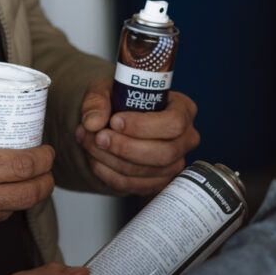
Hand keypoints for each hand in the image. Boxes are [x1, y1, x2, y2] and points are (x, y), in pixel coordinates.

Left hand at [75, 81, 200, 195]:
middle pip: (165, 153)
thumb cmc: (121, 100)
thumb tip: (92, 122)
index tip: (115, 121)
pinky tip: (95, 158)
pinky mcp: (158, 182)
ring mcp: (174, 164)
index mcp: (183, 110)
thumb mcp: (106, 89)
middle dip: (126, 147)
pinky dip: (108, 173)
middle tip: (99, 137)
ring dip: (112, 160)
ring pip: (147, 172)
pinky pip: (133, 185)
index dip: (143, 126)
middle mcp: (185, 139)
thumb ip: (97, 101)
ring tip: (90, 143)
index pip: (174, 122)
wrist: (116, 121)